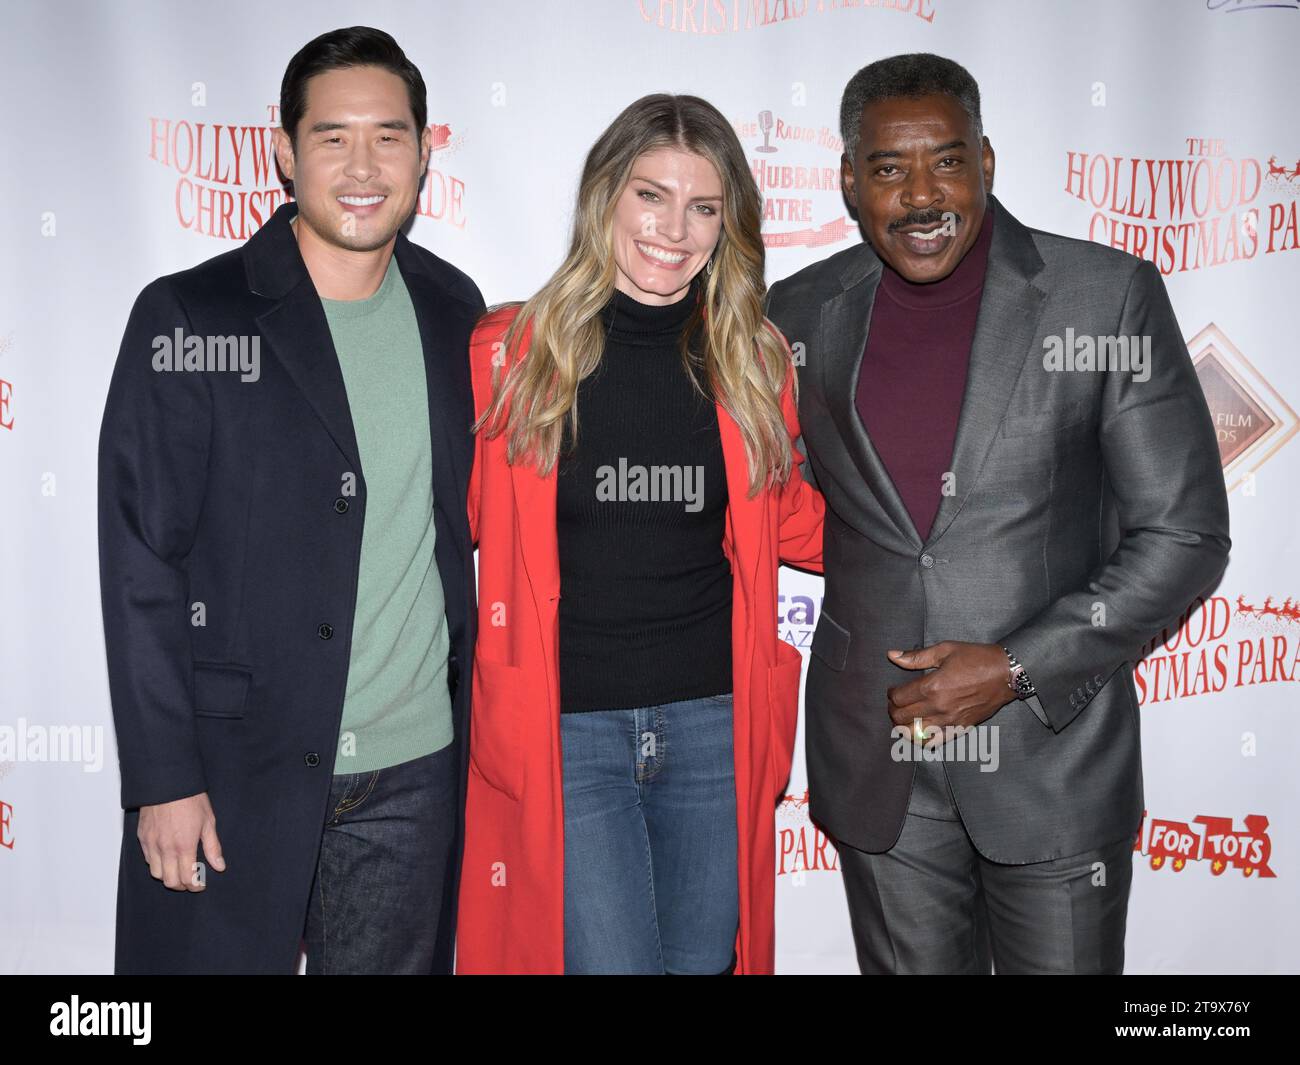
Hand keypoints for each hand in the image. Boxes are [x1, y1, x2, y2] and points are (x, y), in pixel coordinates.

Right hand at [137, 791, 225, 890]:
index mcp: (184, 846)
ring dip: (167, 876)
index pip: (187, 879)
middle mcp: (165, 849)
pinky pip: (147, 859)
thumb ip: (212, 847)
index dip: (195, 886)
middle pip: (170, 881)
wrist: (168, 782)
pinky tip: (166, 857)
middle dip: (182, 886)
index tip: (201, 885)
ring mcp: (151, 844)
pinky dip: (156, 864)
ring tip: (178, 870)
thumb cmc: (190, 799)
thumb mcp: (208, 822)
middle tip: (191, 881)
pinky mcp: (142, 838)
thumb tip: (219, 866)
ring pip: (155, 873)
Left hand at [886, 641, 1014, 742]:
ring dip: (903, 726)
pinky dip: (921, 740)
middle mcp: (939, 707)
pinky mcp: (960, 729)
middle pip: (901, 717)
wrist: (1006, 673)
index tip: (893, 690)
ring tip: (904, 717)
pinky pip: (934, 742)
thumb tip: (891, 655)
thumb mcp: (945, 650)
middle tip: (896, 703)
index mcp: (932, 687)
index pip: (898, 698)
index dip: (891, 694)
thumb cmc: (976, 658)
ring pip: (913, 734)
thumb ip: (916, 657)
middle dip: (893, 710)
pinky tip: (919, 731)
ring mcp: (950, 721)